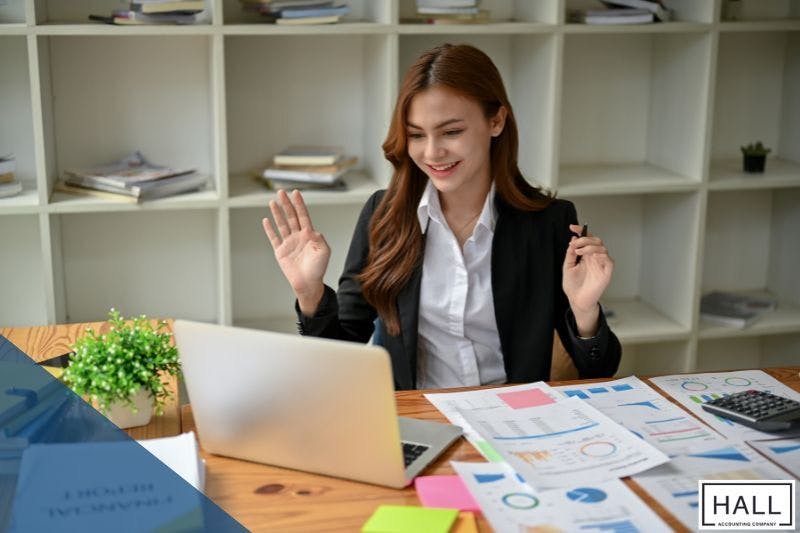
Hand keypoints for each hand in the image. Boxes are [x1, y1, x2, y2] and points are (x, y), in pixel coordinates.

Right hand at [262, 189, 329, 313]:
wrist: (308, 283)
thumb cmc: (318, 269)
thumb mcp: (324, 252)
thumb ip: (319, 239)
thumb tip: (312, 230)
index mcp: (309, 235)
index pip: (303, 216)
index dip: (299, 204)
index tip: (296, 193)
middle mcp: (298, 236)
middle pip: (291, 216)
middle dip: (286, 204)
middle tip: (281, 192)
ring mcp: (288, 243)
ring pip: (282, 224)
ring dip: (277, 213)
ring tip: (273, 202)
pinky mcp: (280, 251)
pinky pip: (274, 238)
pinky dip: (269, 229)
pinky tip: (266, 220)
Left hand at [562, 224, 613, 329]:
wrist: (576, 300)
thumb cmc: (573, 285)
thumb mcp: (568, 266)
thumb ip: (570, 254)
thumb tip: (573, 239)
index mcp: (586, 255)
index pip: (587, 239)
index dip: (581, 231)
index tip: (572, 227)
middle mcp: (595, 258)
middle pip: (596, 240)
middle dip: (585, 238)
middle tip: (575, 244)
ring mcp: (601, 265)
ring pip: (602, 248)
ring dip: (590, 246)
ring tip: (579, 252)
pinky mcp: (606, 272)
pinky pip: (608, 260)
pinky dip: (600, 255)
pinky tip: (591, 257)